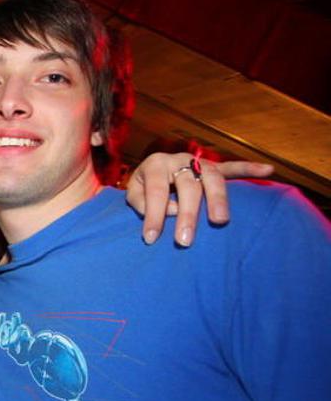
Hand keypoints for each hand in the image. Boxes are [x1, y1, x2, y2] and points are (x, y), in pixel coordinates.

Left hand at [125, 152, 273, 245]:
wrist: (151, 170)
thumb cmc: (143, 187)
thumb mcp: (133, 193)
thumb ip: (142, 202)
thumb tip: (171, 210)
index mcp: (156, 164)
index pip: (156, 191)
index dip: (153, 215)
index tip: (151, 239)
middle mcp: (180, 159)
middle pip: (188, 186)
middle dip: (187, 215)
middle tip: (184, 241)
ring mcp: (199, 162)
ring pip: (212, 177)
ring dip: (218, 199)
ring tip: (220, 221)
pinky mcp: (213, 167)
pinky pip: (233, 167)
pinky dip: (249, 169)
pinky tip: (268, 171)